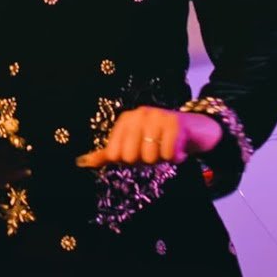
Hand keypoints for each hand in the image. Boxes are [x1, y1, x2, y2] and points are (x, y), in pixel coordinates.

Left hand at [76, 106, 221, 167]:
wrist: (193, 130)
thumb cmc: (158, 139)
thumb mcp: (132, 145)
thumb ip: (108, 154)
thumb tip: (82, 162)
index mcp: (125, 120)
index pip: (115, 154)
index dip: (128, 160)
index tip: (139, 152)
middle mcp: (139, 114)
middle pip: (131, 156)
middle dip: (145, 160)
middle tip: (155, 150)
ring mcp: (158, 116)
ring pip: (151, 156)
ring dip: (162, 159)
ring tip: (167, 148)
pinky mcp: (176, 123)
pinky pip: (170, 154)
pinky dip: (176, 158)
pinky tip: (179, 149)